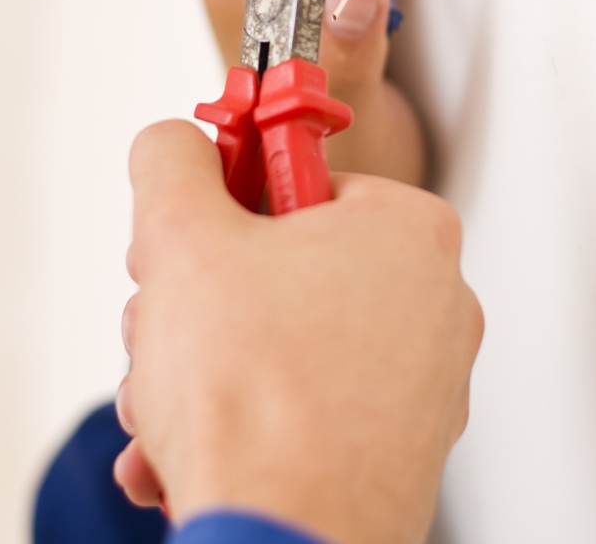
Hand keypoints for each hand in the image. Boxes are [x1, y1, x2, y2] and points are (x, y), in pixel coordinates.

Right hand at [114, 121, 482, 543]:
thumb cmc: (252, 399)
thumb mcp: (182, 236)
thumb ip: (173, 162)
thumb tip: (174, 146)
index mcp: (407, 230)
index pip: (297, 176)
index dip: (226, 201)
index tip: (194, 224)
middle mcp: (434, 301)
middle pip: (284, 264)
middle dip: (200, 296)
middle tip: (161, 319)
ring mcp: (422, 382)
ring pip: (284, 339)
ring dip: (203, 364)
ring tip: (162, 400)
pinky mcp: (396, 448)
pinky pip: (305, 403)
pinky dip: (240, 416)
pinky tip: (183, 448)